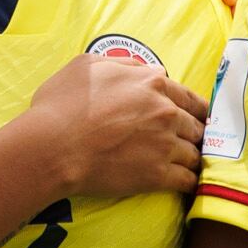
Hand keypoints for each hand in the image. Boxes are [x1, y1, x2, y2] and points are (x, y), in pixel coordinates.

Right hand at [24, 49, 206, 200]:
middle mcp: (165, 113)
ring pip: (194, 153)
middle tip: (189, 142)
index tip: (194, 117)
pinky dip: (189, 182)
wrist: (52, 146)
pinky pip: (187, 180)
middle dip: (192, 134)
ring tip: (186, 165)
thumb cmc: (62, 106)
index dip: (193, 109)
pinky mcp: (157, 175)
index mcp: (152, 84)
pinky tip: (185, 183)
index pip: (189, 97)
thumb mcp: (88, 66)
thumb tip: (146, 70)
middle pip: (195, 126)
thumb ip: (123, 64)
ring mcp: (164, 145)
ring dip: (191, 159)